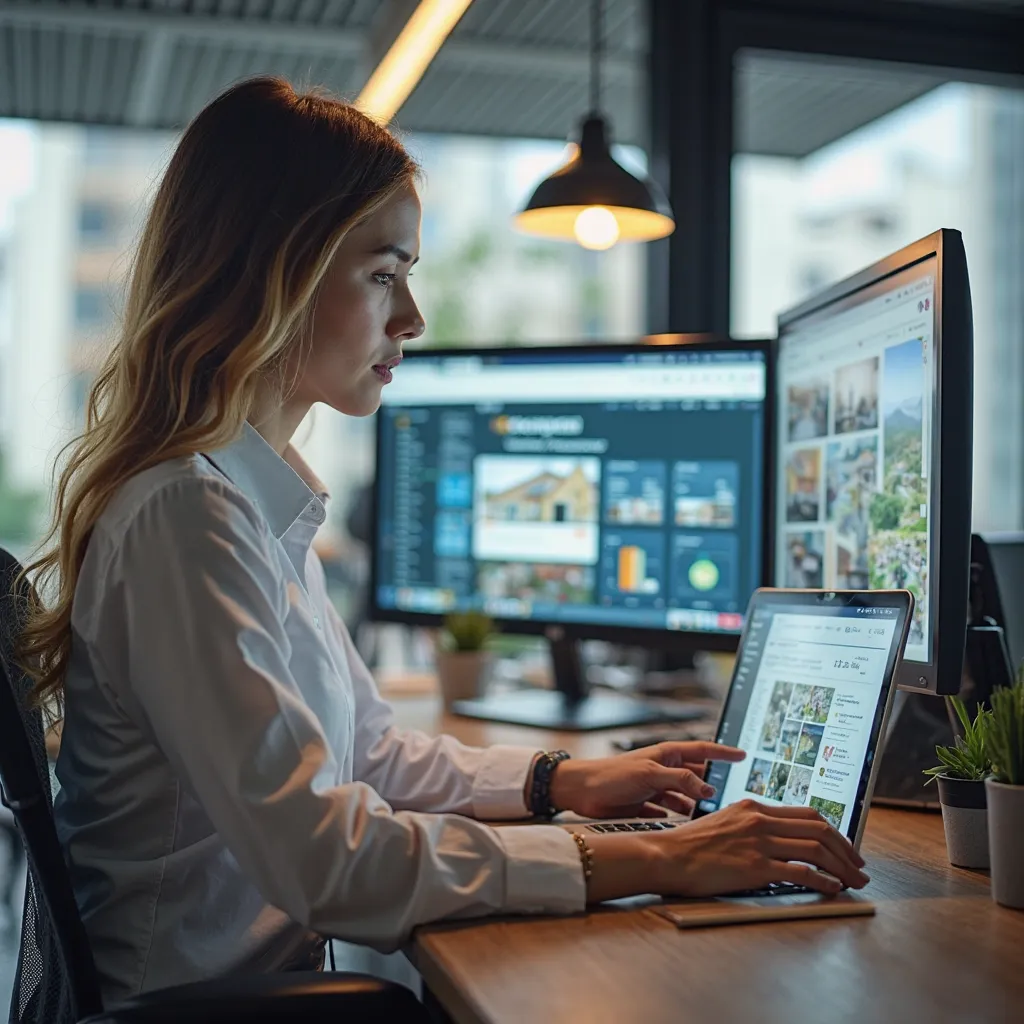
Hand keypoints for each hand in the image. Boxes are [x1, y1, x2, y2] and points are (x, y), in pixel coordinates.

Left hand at [548, 742, 745, 818]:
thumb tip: (709, 789)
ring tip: (713, 818)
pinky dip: (679, 820)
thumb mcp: (650, 774)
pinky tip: (689, 829)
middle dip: (712, 786)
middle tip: (731, 798)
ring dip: (696, 807)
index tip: (743, 755)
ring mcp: (656, 788)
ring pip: (685, 798)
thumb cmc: (612, 775)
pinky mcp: (647, 806)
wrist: (581, 791)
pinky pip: (671, 813)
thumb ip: (680, 780)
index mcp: (666, 754)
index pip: (702, 750)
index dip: (723, 752)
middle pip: (696, 776)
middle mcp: (663, 770)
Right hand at [582, 800, 868, 901]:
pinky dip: (824, 881)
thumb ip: (750, 826)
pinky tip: (833, 889)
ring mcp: (759, 842)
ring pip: (816, 849)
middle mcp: (760, 819)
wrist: (667, 855)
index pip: (807, 814)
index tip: (845, 847)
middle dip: (847, 849)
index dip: (834, 831)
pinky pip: (801, 872)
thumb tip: (774, 839)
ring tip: (855, 882)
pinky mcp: (756, 866)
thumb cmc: (690, 846)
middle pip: (819, 829)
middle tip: (859, 867)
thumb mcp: (724, 823)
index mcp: (753, 806)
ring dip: (843, 867)